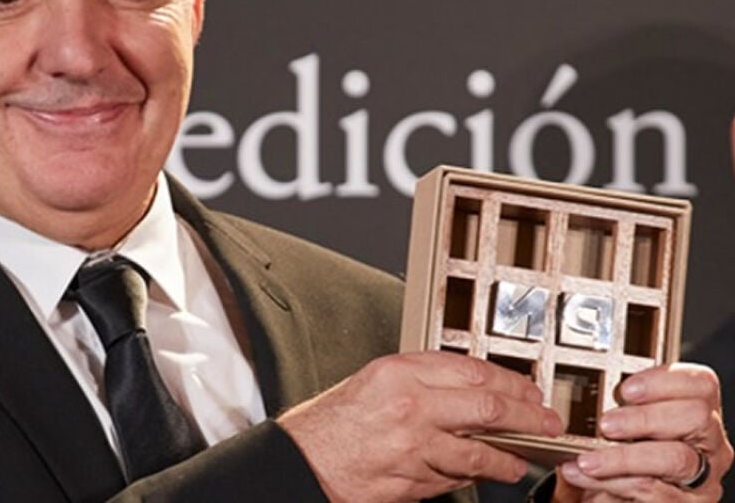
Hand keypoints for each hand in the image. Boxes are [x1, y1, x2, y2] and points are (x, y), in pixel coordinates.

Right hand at [277, 351, 563, 501]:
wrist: (303, 461)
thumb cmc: (332, 423)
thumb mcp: (374, 381)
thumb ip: (421, 381)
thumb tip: (471, 388)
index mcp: (399, 373)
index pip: (471, 371)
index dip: (509, 382)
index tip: (529, 391)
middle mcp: (409, 407)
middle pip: (487, 409)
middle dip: (527, 418)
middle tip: (548, 424)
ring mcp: (413, 447)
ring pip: (479, 453)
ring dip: (509, 458)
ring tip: (523, 459)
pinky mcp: (412, 481)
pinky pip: (456, 480)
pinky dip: (476, 478)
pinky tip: (489, 475)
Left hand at [554, 363, 730, 500]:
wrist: (609, 498)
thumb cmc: (617, 456)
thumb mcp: (617, 426)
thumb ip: (613, 407)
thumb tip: (580, 398)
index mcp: (695, 412)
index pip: (701, 384)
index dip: (665, 381)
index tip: (627, 389)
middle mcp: (708, 443)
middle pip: (695, 416)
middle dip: (646, 417)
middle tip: (606, 424)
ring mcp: (703, 477)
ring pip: (677, 457)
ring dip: (626, 456)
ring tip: (588, 458)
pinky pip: (654, 489)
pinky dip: (613, 481)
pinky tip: (584, 474)